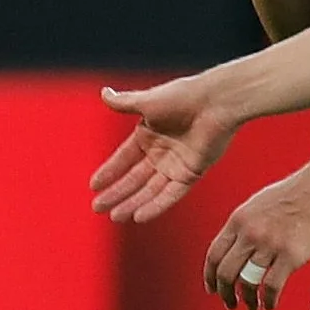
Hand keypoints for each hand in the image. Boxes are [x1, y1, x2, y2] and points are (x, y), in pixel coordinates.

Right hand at [90, 66, 245, 221]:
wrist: (216, 102)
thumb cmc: (184, 96)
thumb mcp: (147, 101)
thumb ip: (124, 103)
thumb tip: (103, 93)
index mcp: (149, 135)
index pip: (124, 158)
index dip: (109, 172)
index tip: (94, 186)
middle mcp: (161, 152)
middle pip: (134, 178)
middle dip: (116, 193)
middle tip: (97, 208)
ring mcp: (176, 165)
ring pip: (150, 190)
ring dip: (133, 203)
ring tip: (115, 217)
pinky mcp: (192, 173)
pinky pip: (171, 194)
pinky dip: (156, 205)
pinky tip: (139, 216)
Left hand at [202, 155, 309, 309]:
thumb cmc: (295, 192)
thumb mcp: (257, 204)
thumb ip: (243, 227)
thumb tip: (234, 249)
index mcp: (240, 219)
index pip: (214, 255)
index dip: (210, 276)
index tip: (212, 287)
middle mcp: (251, 232)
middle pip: (226, 273)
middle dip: (225, 293)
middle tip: (229, 301)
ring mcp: (270, 245)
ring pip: (247, 282)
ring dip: (247, 299)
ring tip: (251, 305)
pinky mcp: (291, 256)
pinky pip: (272, 286)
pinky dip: (269, 300)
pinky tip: (270, 303)